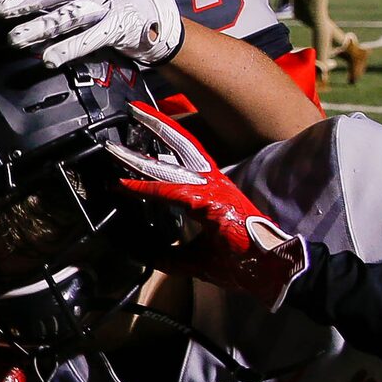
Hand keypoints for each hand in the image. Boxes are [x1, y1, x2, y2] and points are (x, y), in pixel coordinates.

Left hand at [0, 0, 185, 68]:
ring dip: (40, 28)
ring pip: (68, 16)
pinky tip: (49, 59)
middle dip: (26, 0)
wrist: (153, 19)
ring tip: (16, 39)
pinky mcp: (117, 29)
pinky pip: (90, 40)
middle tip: (0, 10)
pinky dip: (69, 50)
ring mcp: (107, 6)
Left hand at [99, 103, 309, 308]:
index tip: (139, 139)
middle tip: (133, 111)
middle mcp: (212, 182)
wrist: (268, 269)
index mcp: (212, 189)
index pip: (184, 158)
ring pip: (170, 162)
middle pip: (179, 146)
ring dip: (139, 155)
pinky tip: (123, 184)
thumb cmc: (241, 262)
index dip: (162, 146)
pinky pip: (169, 191)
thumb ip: (167, 253)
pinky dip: (145, 188)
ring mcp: (211, 188)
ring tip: (113, 146)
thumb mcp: (194, 258)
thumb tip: (142, 253)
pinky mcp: (208, 201)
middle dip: (155, 126)